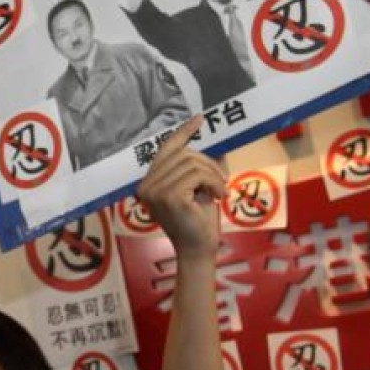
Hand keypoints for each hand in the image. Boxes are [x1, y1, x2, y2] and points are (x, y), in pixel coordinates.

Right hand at [137, 116, 226, 258]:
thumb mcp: (197, 189)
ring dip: (214, 175)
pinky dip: (214, 182)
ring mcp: (156, 191)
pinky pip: (197, 175)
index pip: (166, 149)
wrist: (197, 250)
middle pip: (183, 154)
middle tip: (222, 181)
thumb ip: (200, 167)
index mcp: (148, 183)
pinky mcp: (170, 196)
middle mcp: (146, 186)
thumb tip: (217, 144)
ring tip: (221, 192)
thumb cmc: (197, 222)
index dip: (183, 132)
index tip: (199, 119)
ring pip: (192, 163)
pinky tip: (218, 197)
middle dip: (208, 163)